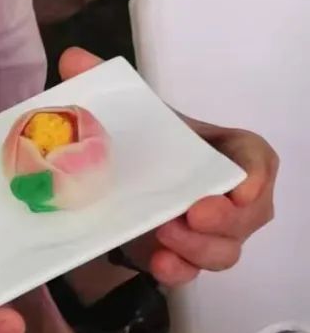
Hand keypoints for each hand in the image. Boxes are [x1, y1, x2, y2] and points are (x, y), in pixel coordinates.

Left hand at [59, 49, 276, 287]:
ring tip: (165, 235)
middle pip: (247, 216)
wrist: (136, 174)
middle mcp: (235, 198)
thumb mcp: (140, 111)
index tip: (240, 188)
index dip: (255, 177)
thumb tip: (73, 60)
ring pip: (224, 250)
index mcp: (234, 153)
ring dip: (198, 247)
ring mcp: (215, 233)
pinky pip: (194, 272)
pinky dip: (179, 270)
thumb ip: (113, 86)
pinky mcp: (189, 257)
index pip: (258, 162)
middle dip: (224, 218)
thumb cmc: (156, 141)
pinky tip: (159, 263)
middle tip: (193, 211)